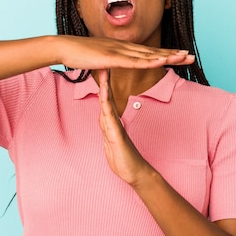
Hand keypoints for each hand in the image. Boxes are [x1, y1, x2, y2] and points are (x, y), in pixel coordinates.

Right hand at [58, 36, 194, 70]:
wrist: (64, 47)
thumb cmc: (78, 54)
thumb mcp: (97, 61)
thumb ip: (106, 65)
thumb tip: (108, 70)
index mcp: (122, 48)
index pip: (148, 52)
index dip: (165, 54)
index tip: (179, 55)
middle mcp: (124, 47)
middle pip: (153, 51)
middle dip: (173, 54)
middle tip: (191, 56)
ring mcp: (119, 51)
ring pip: (148, 55)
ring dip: (167, 56)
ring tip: (184, 57)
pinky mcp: (113, 57)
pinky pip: (135, 61)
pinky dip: (150, 61)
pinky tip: (162, 61)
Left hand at [97, 69, 153, 184]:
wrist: (136, 173)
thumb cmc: (124, 158)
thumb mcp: (111, 140)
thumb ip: (108, 128)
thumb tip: (104, 117)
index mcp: (110, 123)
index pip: (105, 100)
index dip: (102, 85)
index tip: (99, 70)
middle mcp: (113, 123)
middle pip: (107, 97)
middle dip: (103, 80)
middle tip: (102, 63)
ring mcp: (115, 129)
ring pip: (108, 105)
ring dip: (105, 89)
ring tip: (103, 74)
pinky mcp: (117, 137)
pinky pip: (110, 120)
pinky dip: (107, 108)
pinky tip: (104, 99)